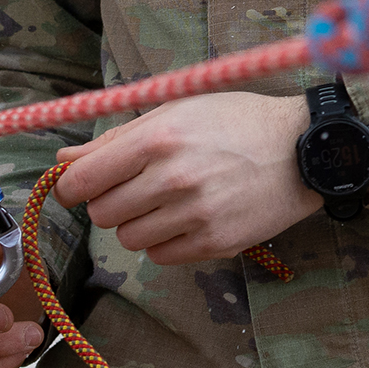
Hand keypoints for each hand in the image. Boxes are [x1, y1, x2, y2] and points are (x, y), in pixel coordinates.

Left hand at [51, 92, 318, 265]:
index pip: (81, 182)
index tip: (83, 185)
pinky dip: (167, 241)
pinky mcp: (215, 243)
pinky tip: (191, 217)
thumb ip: (117, 138)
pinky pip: (161, 256)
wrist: (304, 149)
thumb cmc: (237, 121)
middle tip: (140, 187)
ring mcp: (195, 214)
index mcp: (158, 138)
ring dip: (140, 222)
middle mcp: (173, 177)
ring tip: (171, 201)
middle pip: (102, 213)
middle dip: (112, 202)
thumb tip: (64, 162)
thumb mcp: (177, 111)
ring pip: (129, 238)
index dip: (73, 186)